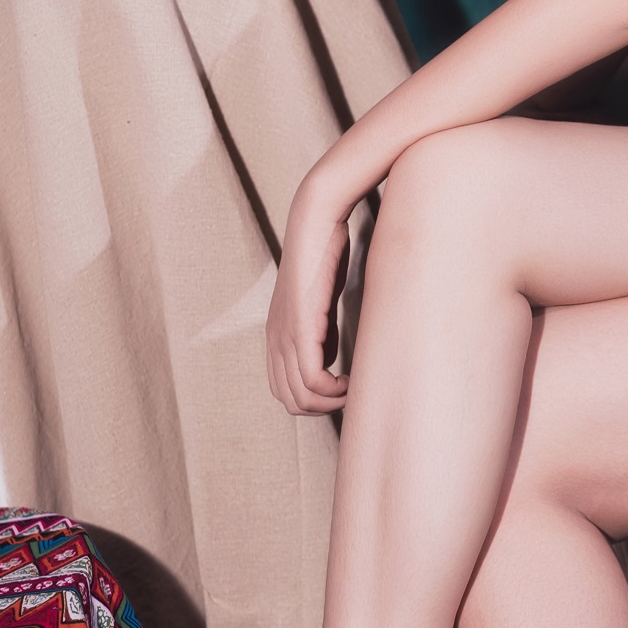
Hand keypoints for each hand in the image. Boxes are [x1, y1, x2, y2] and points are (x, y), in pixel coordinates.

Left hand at [266, 179, 351, 413]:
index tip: (345, 389)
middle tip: (351, 394)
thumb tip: (329, 362)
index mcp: (276, 334)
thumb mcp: (322, 304)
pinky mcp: (300, 324)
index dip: (317, 401)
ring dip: (331, 402)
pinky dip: (333, 390)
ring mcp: (284, 333)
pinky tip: (350, 380)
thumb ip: (321, 334)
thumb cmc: (325, 254)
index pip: (285, 391)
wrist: (316, 219)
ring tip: (353, 389)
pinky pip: (311, 377)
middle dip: (324, 408)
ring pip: (300, 396)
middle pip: (290, 401)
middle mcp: (274, 338)